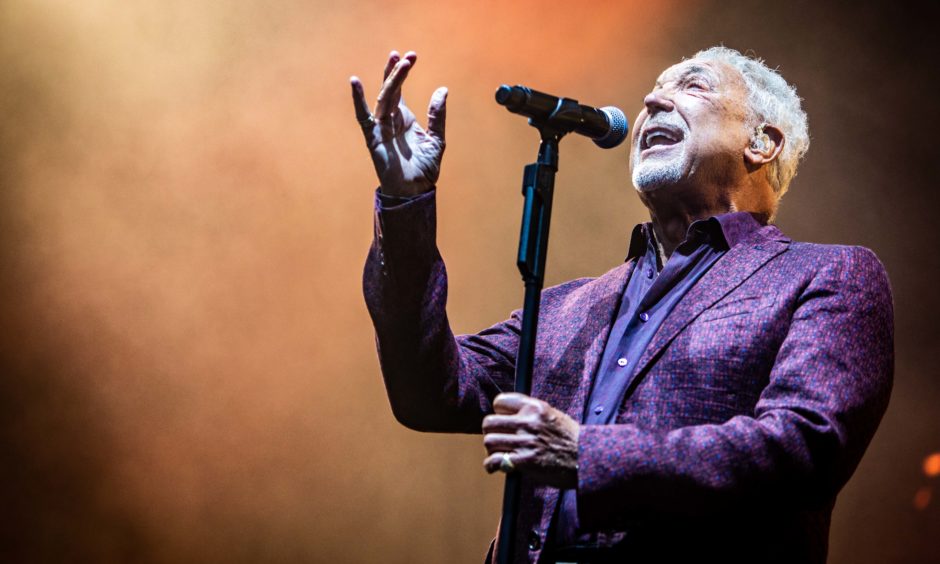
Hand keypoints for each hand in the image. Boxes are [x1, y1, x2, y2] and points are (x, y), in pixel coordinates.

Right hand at [350, 50, 447, 196]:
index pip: (399, 90)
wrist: (415, 191)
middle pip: (390, 89)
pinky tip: (355, 83)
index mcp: (404, 118)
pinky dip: (358, 100)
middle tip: (405, 55)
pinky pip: (363, 117)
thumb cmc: (425, 169)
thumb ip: (437, 115)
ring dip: (391, 80)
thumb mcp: (437, 138)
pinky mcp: (373, 138)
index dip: (402, 72)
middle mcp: (391, 120)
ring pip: (383, 98)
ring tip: (398, 63)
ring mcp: (381, 128)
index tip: (410, 56)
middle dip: (396, 71)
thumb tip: (442, 89)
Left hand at [482, 393, 579, 488]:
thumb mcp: (554, 416)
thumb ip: (532, 414)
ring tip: (499, 454)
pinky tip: (496, 467)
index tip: (503, 422)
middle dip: (491, 432)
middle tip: (498, 440)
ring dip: (492, 450)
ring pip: (489, 441)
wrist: (588, 459)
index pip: (500, 401)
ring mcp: (525, 441)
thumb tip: (510, 417)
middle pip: (489, 422)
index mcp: (535, 407)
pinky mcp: (524, 461)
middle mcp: (528, 422)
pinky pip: (494, 460)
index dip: (498, 413)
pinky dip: (491, 465)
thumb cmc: (571, 440)